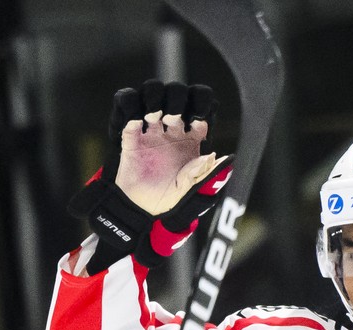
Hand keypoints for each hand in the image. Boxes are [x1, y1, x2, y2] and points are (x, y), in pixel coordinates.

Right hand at [68, 80, 232, 275]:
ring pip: (154, 94)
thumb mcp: (189, 192)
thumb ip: (205, 175)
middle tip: (173, 117)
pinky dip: (130, 106)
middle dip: (176, 98)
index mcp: (193, 138)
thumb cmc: (168, 202)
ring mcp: (151, 130)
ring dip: (154, 97)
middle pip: (178, 93)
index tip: (197, 119)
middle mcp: (173, 129)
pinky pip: (128, 108)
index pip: (202, 105)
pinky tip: (135, 121)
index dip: (201, 104)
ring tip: (153, 115)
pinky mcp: (130, 135)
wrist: (138, 213)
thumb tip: (223, 159)